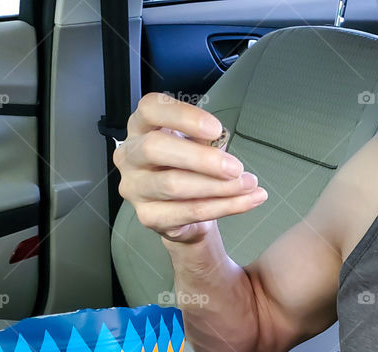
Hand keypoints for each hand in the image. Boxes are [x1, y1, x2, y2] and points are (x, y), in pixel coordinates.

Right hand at [114, 93, 267, 241]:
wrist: (183, 212)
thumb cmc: (186, 169)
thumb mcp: (196, 145)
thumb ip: (204, 141)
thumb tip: (222, 145)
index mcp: (140, 128)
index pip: (150, 109)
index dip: (182, 116)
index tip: (216, 129)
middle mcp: (130, 156)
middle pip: (155, 148)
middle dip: (202, 158)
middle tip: (235, 167)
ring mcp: (135, 188)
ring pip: (174, 185)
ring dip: (219, 186)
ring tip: (247, 184)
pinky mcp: (149, 216)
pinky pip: (189, 211)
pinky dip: (224, 206)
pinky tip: (246, 201)